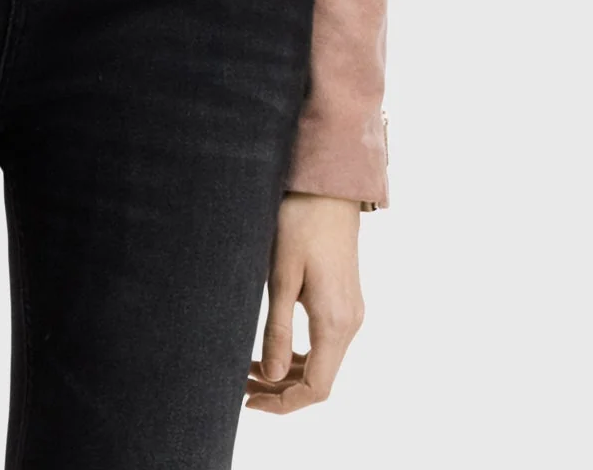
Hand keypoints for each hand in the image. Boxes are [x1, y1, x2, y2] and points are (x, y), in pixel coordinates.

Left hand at [244, 192, 364, 413]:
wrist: (329, 189)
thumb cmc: (300, 223)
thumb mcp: (281, 276)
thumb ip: (278, 329)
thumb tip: (273, 378)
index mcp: (335, 322)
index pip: (317, 389)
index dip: (283, 403)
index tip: (248, 401)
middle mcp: (350, 323)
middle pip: (320, 381)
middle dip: (281, 390)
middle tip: (240, 384)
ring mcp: (351, 313)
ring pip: (323, 364)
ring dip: (289, 373)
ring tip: (251, 368)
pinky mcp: (346, 302)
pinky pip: (326, 344)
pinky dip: (301, 355)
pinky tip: (275, 348)